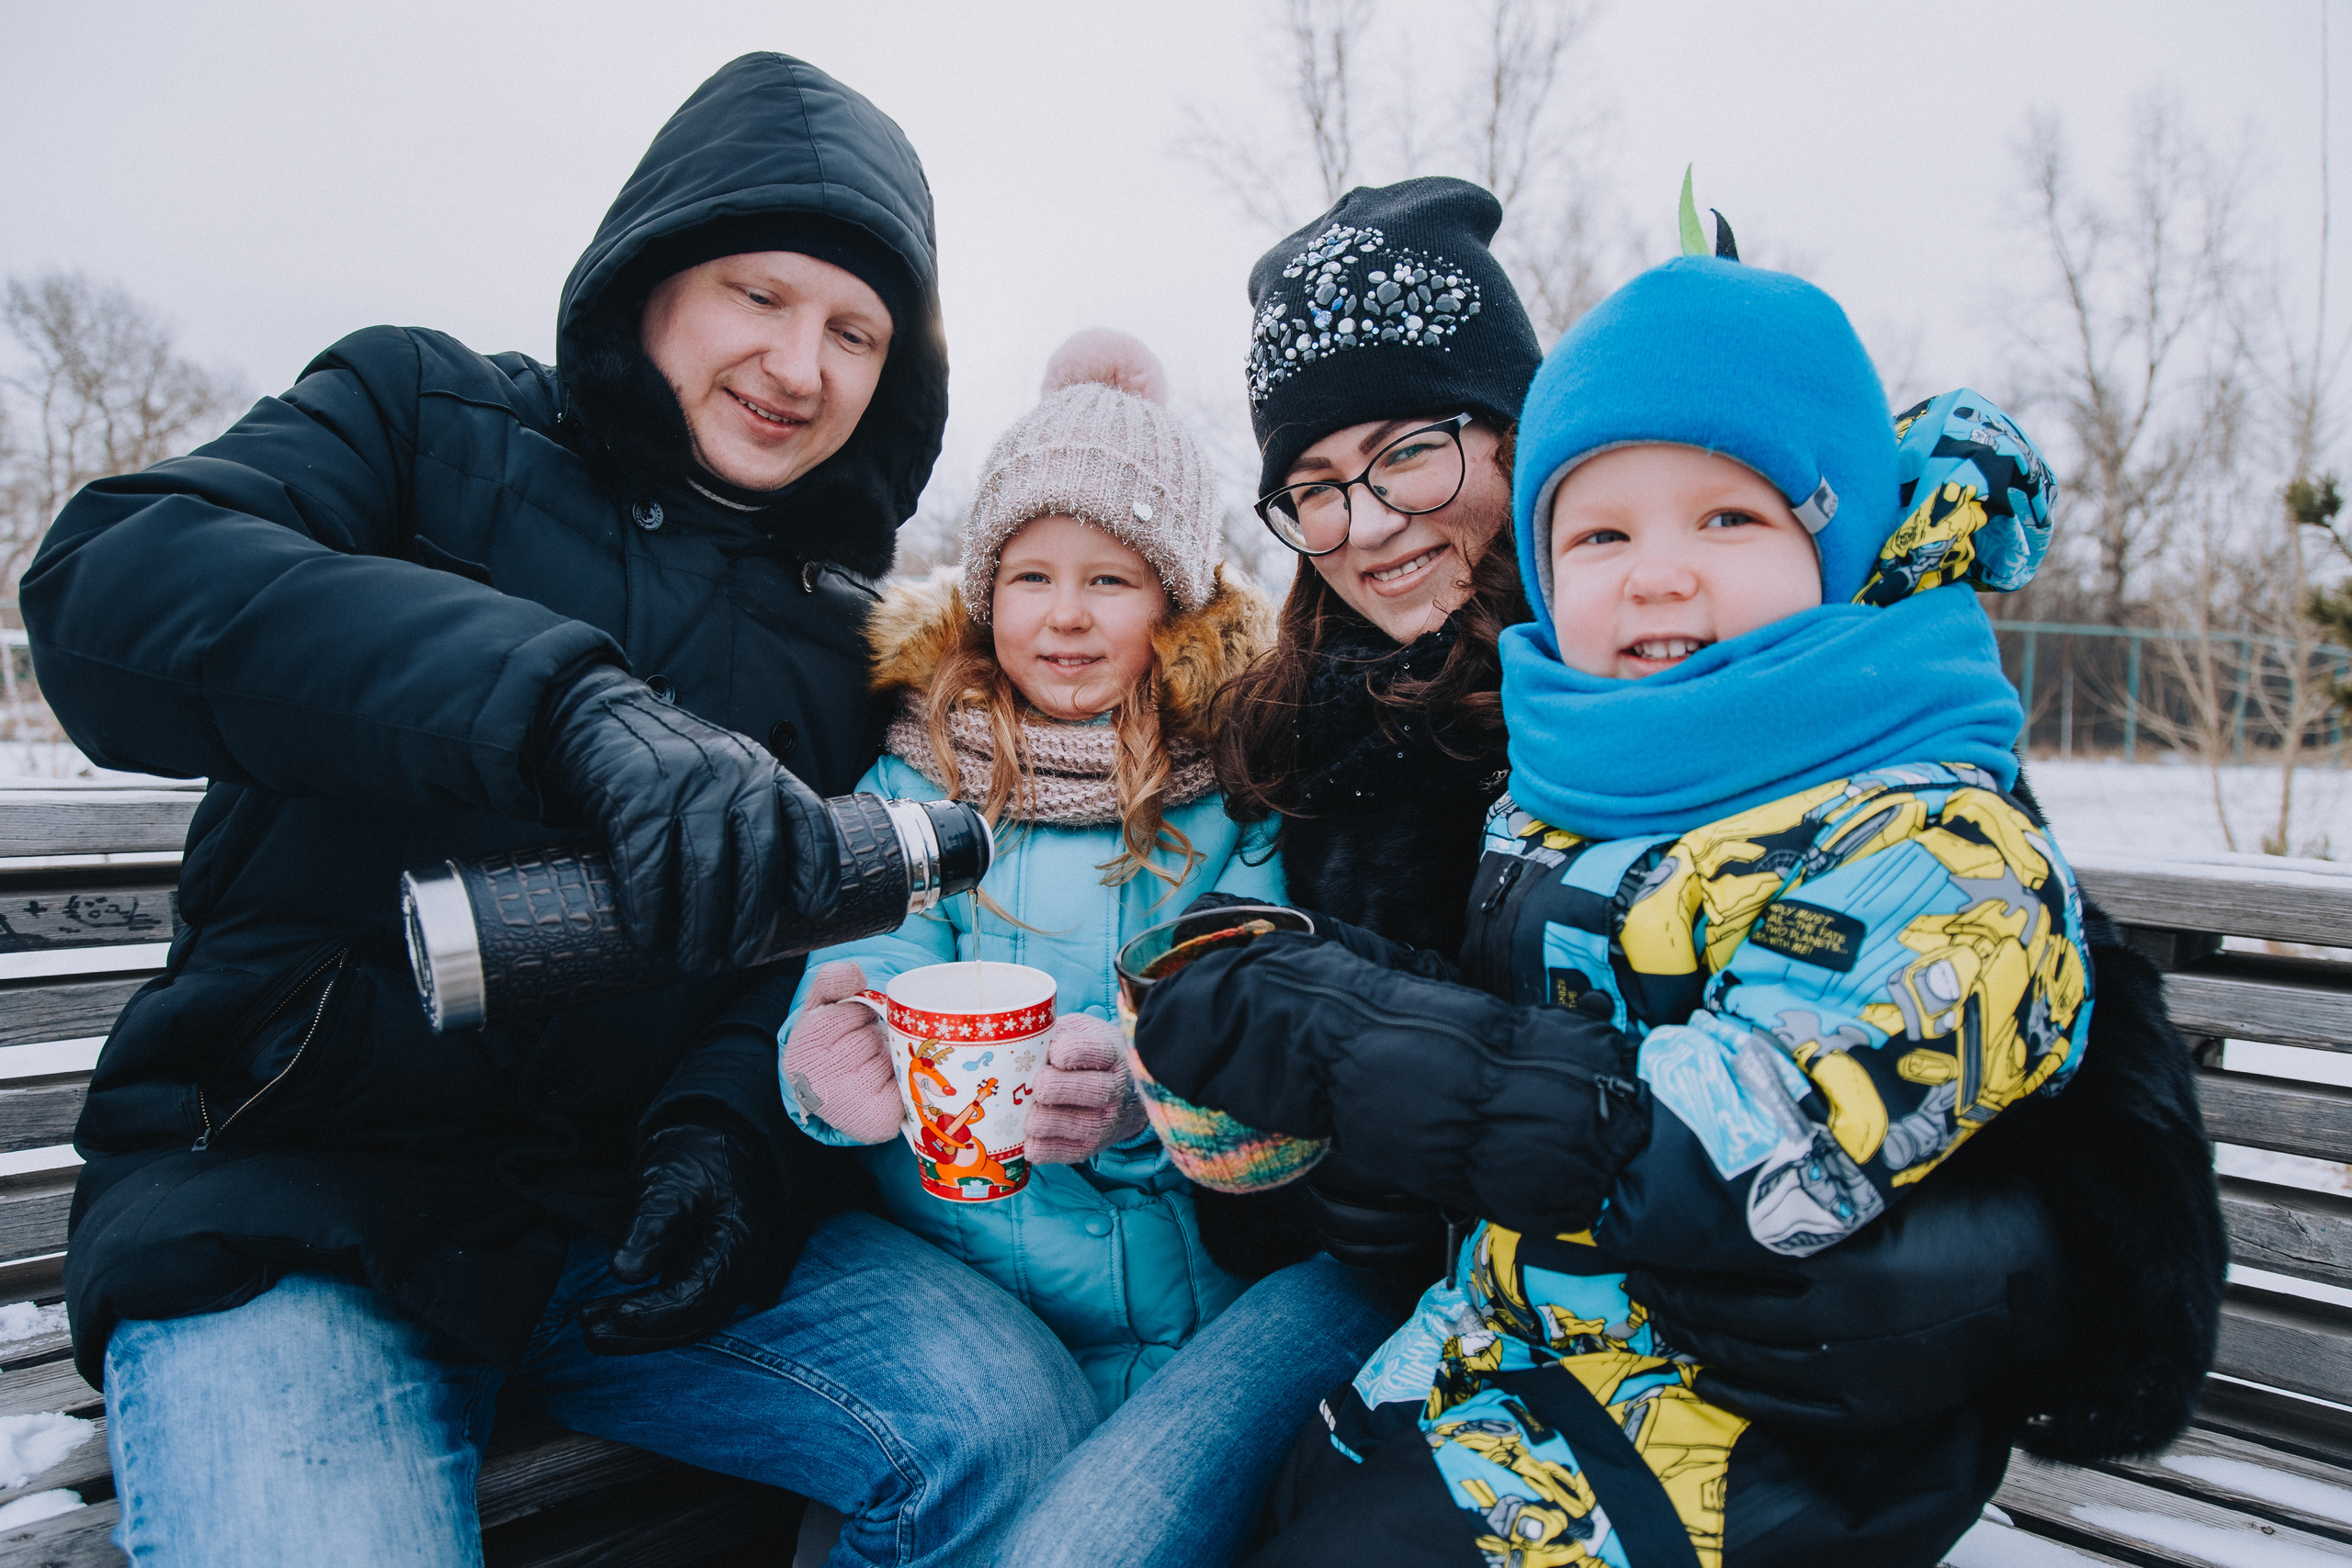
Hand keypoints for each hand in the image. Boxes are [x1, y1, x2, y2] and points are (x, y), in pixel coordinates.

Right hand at [532, 664, 830, 975]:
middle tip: (739, 958)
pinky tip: (650, 937)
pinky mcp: (634, 799)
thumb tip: (772, 901)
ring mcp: (684, 785)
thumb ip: (749, 817)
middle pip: (758, 862)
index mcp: (763, 770)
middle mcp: (733, 774)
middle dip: (753, 921)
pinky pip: (650, 869)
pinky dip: (650, 912)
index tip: (816, 911)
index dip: (818, 871)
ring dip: (702, 929)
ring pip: (706, 873)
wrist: (593, 717)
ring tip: (696, 962)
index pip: (808, 822)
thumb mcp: (723, 775)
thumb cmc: (666, 766)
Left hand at [579, 1117, 783, 1354]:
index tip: (614, 1313)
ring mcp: (724, 1275)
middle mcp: (736, 1271)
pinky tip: (610, 1312)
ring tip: (589, 1325)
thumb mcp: (673, 1180)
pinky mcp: (706, 1274)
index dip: (654, 1313)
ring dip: (638, 1332)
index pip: (695, 1297)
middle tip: (589, 1331)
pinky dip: (645, 1318)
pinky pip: (679, 1310)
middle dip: (638, 1333)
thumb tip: (624, 1272)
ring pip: (684, 1323)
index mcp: (735, 1247)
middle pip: (690, 1321)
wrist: (727, 1137)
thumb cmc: (704, 1154)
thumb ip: (650, 1226)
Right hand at [782, 961, 900, 1142]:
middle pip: (872, 1037)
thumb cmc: (828, 1043)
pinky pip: (907, 1085)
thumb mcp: (821, 1007)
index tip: (849, 1025)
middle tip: (862, 1048)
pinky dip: (905, 1079)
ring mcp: (849, 1104)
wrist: (827, 1094)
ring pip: (891, 1058)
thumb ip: (833, 981)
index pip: (852, 1012)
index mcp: (804, 1048)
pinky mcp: (876, 1120)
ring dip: (890, 1056)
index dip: (858, 1014)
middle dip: (874, 1035)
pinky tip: (887, 1083)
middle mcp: (821, 1081)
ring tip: (871, 1065)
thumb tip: (854, 972)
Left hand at [1026, 1014, 1146, 1164]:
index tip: (1053, 1052)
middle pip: (1089, 1090)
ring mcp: (1106, 1122)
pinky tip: (1029, 1135)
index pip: (1095, 1051)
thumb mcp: (1083, 1032)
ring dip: (1042, 1119)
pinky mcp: (1091, 1147)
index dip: (1068, 1051)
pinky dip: (1041, 1147)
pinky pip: (1064, 1152)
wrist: (1126, 1095)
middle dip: (1051, 1086)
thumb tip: (1021, 1040)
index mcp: (1113, 1054)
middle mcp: (1116, 1089)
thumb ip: (1059, 1032)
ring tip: (1028, 1112)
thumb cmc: (1092, 1057)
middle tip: (1036, 1084)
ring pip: (1076, 1125)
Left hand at [1627, 1173, 2062, 1430]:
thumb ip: (1826, 1182)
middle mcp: (1848, 1322)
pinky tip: (1711, 1376)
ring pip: (1756, 1361)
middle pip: (1734, 1312)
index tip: (1647, 1240)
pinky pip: (1794, 1411)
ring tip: (1663, 1320)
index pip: (1737, 1262)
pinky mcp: (1878, 1406)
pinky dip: (1745, 1395)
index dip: (1685, 1255)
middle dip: (1679, 1297)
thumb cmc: (1975, 1211)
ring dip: (1701, 1341)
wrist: (2048, 1277)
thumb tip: (1754, 1151)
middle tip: (1639, 1279)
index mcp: (1849, 1261)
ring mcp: (1863, 1372)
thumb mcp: (1895, 1184)